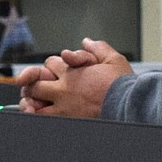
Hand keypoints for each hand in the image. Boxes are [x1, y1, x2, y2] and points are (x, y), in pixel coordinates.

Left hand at [16, 38, 131, 118]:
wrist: (129, 105)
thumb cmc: (123, 85)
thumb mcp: (114, 60)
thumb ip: (98, 48)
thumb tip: (86, 42)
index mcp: (73, 72)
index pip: (50, 63)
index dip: (52, 66)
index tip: (56, 71)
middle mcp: (64, 89)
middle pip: (36, 83)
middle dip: (36, 83)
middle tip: (40, 87)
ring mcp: (63, 106)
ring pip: (33, 102)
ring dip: (32, 101)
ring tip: (35, 102)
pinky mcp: (66, 120)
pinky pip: (40, 118)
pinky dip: (35, 115)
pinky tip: (36, 113)